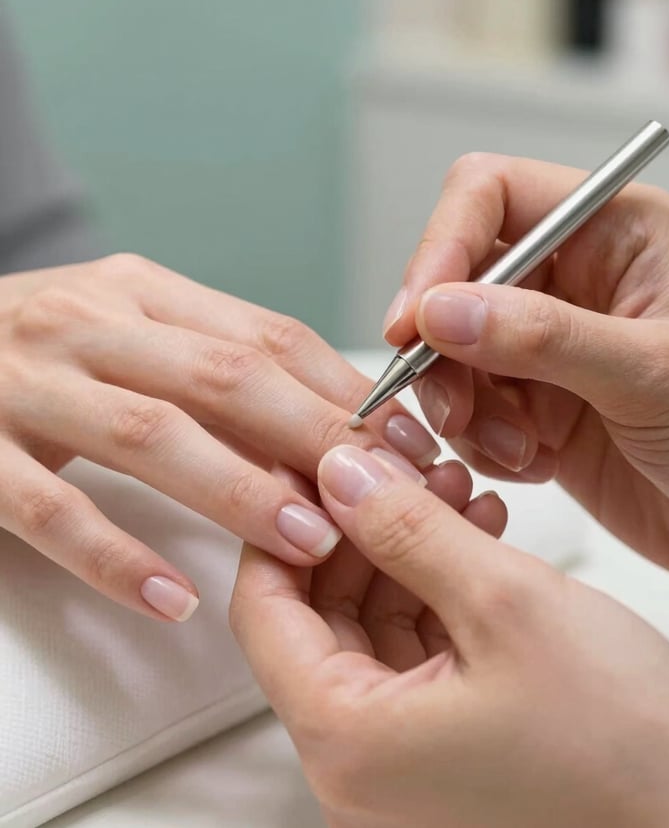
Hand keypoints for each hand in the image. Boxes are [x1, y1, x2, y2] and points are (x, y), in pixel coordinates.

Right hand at [0, 254, 446, 620]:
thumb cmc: (46, 343)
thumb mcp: (130, 325)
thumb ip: (216, 360)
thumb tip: (330, 416)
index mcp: (143, 291)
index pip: (268, 336)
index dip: (345, 391)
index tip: (409, 444)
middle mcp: (90, 324)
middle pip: (224, 377)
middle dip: (313, 437)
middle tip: (386, 495)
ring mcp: (26, 385)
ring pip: (149, 434)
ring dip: (237, 491)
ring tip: (307, 542)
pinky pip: (49, 510)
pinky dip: (116, 556)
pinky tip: (174, 598)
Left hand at [231, 446, 668, 827]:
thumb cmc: (623, 744)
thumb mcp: (505, 603)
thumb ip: (408, 529)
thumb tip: (340, 472)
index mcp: (348, 739)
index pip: (262, 608)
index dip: (284, 520)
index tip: (315, 459)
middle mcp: (359, 760)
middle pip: (316, 611)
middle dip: (360, 524)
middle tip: (400, 463)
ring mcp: (401, 754)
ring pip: (369, 620)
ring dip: (405, 546)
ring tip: (454, 489)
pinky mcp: (443, 740)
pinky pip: (413, 644)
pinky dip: (436, 584)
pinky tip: (476, 532)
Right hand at [382, 155, 668, 598]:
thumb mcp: (656, 374)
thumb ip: (544, 338)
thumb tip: (441, 310)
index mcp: (614, 232)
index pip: (490, 196)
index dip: (442, 249)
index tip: (417, 319)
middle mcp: (573, 280)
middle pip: (454, 280)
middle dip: (444, 348)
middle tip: (455, 406)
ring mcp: (548, 346)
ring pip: (451, 352)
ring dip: (464, 406)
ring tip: (517, 449)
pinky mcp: (535, 406)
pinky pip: (469, 409)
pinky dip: (482, 443)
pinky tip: (534, 465)